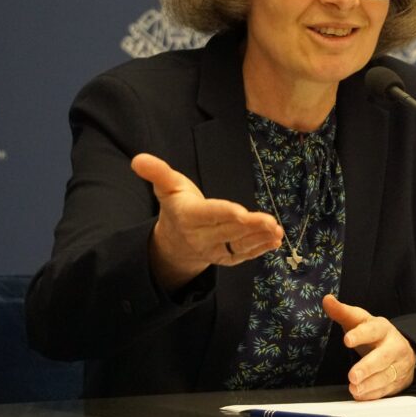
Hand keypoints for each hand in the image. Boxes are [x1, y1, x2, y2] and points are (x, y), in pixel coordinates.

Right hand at [131, 153, 283, 290]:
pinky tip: (275, 241)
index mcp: (188, 215)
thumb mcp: (167, 187)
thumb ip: (157, 172)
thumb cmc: (177, 206)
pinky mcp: (225, 258)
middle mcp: (200, 236)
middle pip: (228, 230)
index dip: (225, 213)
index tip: (242, 213)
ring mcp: (213, 250)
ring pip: (238, 245)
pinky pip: (243, 255)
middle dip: (250, 227)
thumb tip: (138, 158)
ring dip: (259, 239)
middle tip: (271, 222)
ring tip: (277, 231)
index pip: (208, 214)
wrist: (175, 242)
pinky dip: (260, 249)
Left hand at [322, 294, 415, 400]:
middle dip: (368, 367)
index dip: (360, 334)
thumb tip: (327, 299)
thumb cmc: (374, 334)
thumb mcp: (360, 321)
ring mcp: (398, 365)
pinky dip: (373, 394)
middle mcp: (394, 345)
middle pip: (383, 356)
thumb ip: (343, 312)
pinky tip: (361, 395)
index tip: (347, 340)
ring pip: (386, 375)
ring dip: (370, 384)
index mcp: (382, 328)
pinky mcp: (398, 381)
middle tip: (352, 376)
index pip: (373, 330)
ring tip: (354, 389)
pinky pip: (387, 389)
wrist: (403, 349)